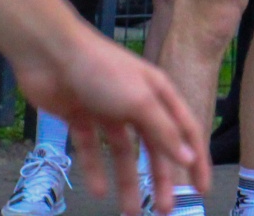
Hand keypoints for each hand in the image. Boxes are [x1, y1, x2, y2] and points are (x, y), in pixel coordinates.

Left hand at [10, 26, 209, 213]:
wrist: (51, 53)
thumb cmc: (102, 70)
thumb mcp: (140, 101)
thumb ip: (164, 132)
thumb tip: (188, 158)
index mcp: (159, 94)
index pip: (185, 132)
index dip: (196, 160)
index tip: (202, 191)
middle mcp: (136, 103)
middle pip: (154, 147)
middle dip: (160, 179)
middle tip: (164, 211)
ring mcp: (107, 110)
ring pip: (123, 153)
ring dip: (127, 182)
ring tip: (130, 213)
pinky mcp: (80, 117)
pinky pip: (91, 149)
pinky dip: (94, 169)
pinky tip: (97, 191)